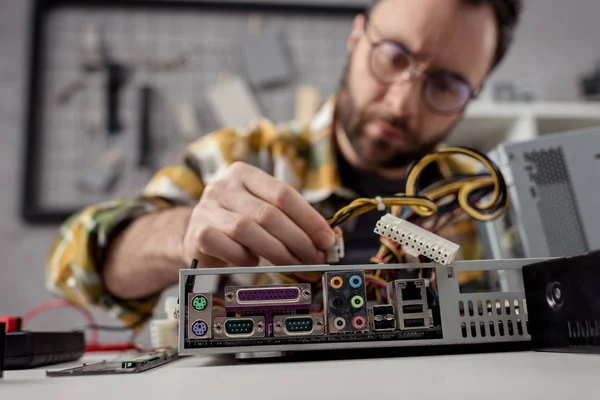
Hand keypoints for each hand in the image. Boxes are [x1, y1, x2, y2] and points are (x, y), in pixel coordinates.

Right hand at [182, 162, 335, 266]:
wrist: (197, 237)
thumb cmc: (238, 225)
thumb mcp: (263, 214)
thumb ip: (293, 221)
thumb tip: (332, 238)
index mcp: (244, 173)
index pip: (283, 193)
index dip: (309, 218)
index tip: (327, 238)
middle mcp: (223, 186)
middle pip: (268, 213)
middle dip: (298, 239)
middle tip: (315, 257)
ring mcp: (207, 208)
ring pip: (249, 229)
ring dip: (278, 251)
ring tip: (295, 264)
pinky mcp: (198, 233)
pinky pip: (229, 247)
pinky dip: (246, 257)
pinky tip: (254, 262)